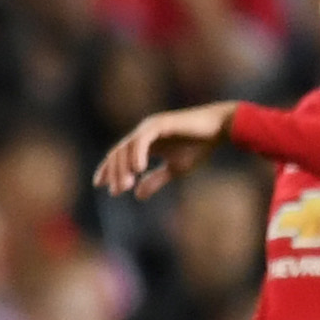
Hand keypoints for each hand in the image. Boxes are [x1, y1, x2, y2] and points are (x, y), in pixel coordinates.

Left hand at [92, 102, 239, 199]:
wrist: (219, 128)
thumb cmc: (199, 146)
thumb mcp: (175, 168)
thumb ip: (156, 180)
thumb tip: (138, 195)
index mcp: (144, 142)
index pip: (118, 156)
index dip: (107, 170)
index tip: (100, 185)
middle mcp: (142, 133)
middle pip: (118, 153)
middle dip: (114, 174)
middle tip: (116, 192)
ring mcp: (149, 127)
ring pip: (126, 148)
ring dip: (123, 168)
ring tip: (126, 185)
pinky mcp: (159, 124)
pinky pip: (141, 140)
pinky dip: (137, 155)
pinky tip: (138, 169)